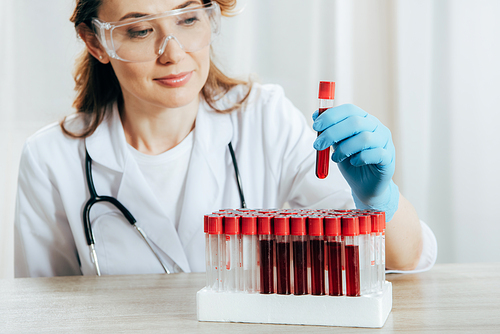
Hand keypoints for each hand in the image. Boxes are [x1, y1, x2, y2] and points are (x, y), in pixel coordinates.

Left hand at [312, 104, 398, 220]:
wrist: (365, 186)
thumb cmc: (351, 162)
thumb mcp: (337, 145)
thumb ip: (330, 131)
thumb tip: (315, 115)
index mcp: (364, 120)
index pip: (349, 110)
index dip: (331, 116)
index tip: (315, 126)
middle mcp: (377, 127)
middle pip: (355, 122)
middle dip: (332, 133)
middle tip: (318, 145)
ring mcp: (385, 142)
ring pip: (365, 138)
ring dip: (344, 149)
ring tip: (336, 158)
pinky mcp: (388, 158)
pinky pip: (375, 154)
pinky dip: (360, 158)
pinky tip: (354, 163)